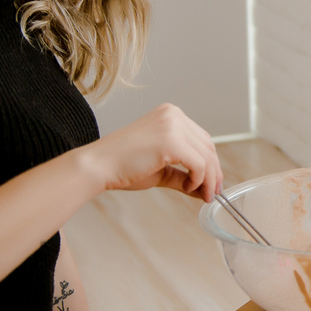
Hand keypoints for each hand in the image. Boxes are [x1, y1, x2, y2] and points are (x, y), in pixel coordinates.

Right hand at [79, 103, 222, 201]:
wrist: (97, 166)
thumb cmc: (122, 166)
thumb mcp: (160, 168)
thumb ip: (183, 175)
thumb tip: (205, 189)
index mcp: (171, 115)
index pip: (202, 139)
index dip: (211, 162)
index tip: (213, 182)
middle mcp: (174, 115)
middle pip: (208, 146)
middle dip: (214, 172)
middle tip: (213, 193)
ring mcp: (173, 125)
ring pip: (206, 156)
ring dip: (208, 179)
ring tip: (203, 195)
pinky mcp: (172, 141)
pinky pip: (199, 163)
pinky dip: (199, 179)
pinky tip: (188, 188)